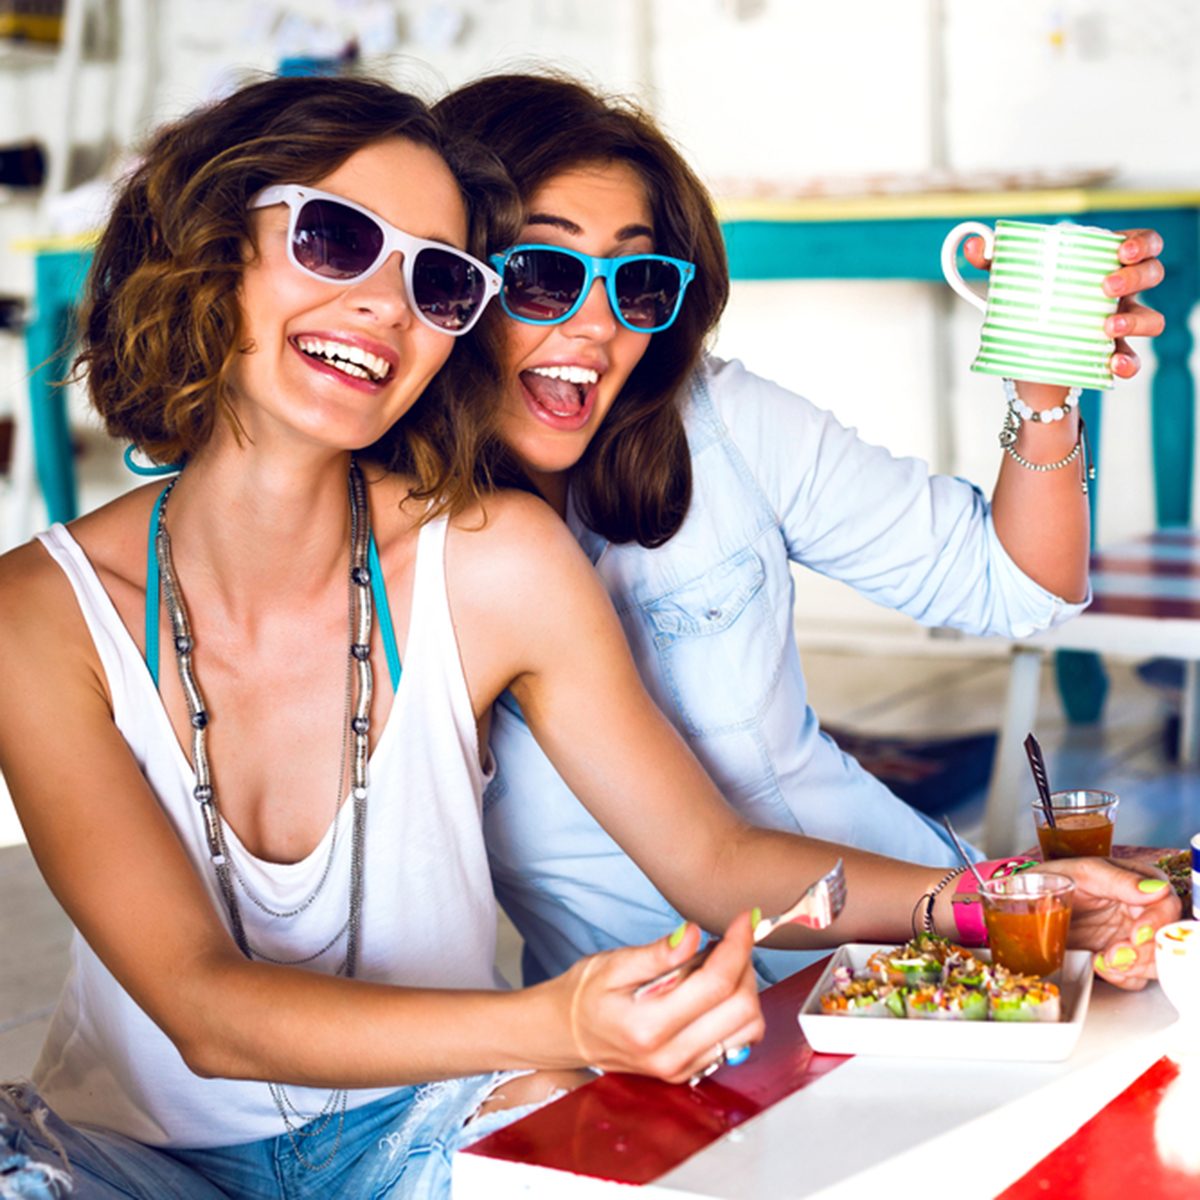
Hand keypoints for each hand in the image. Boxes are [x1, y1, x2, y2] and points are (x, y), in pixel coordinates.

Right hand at [559, 912, 763, 1083]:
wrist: (565, 1035)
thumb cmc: (585, 995)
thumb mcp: (613, 964)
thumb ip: (656, 954)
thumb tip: (693, 933)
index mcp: (649, 1027)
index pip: (716, 985)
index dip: (738, 946)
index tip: (744, 919)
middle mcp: (671, 1056)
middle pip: (742, 1010)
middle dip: (745, 966)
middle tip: (729, 940)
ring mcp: (682, 1069)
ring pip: (748, 1029)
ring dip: (745, 989)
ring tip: (720, 963)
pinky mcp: (690, 1072)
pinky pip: (736, 1042)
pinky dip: (737, 1010)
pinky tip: (715, 988)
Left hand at [965, 227, 1165, 379]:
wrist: (1024, 359)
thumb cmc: (1028, 307)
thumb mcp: (1011, 282)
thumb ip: (994, 260)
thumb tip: (975, 243)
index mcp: (1103, 266)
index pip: (1143, 243)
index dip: (1142, 243)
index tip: (1122, 251)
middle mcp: (1120, 294)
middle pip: (1152, 274)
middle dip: (1136, 278)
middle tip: (1107, 287)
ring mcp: (1118, 326)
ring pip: (1151, 319)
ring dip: (1136, 321)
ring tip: (1106, 327)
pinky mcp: (1108, 357)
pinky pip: (1132, 361)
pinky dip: (1127, 363)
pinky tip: (1113, 364)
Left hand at [1044, 857, 1181, 990]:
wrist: (1029, 903)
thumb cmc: (1055, 878)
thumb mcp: (1082, 872)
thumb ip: (1118, 880)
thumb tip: (1153, 889)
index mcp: (1138, 884)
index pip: (1166, 903)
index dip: (1156, 921)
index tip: (1137, 934)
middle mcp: (1141, 911)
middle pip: (1164, 938)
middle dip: (1144, 952)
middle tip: (1115, 955)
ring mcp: (1131, 936)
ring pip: (1155, 961)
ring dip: (1133, 967)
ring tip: (1102, 961)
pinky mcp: (1120, 958)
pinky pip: (1135, 977)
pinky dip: (1121, 977)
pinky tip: (1098, 965)